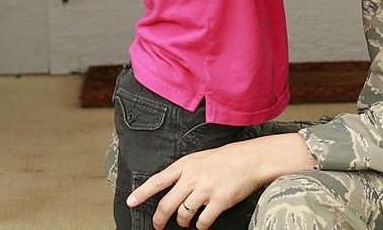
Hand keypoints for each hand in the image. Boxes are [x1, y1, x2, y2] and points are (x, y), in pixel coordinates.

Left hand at [127, 134, 315, 228]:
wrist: (252, 159)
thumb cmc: (226, 159)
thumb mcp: (201, 159)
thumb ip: (185, 172)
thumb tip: (171, 188)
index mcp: (186, 165)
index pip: (158, 180)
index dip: (142, 193)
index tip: (131, 202)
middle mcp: (192, 177)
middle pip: (167, 204)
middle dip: (159, 218)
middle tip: (158, 225)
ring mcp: (206, 190)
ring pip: (183, 215)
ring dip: (183, 222)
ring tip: (186, 222)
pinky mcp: (219, 201)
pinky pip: (202, 222)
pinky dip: (200, 226)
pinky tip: (203, 223)